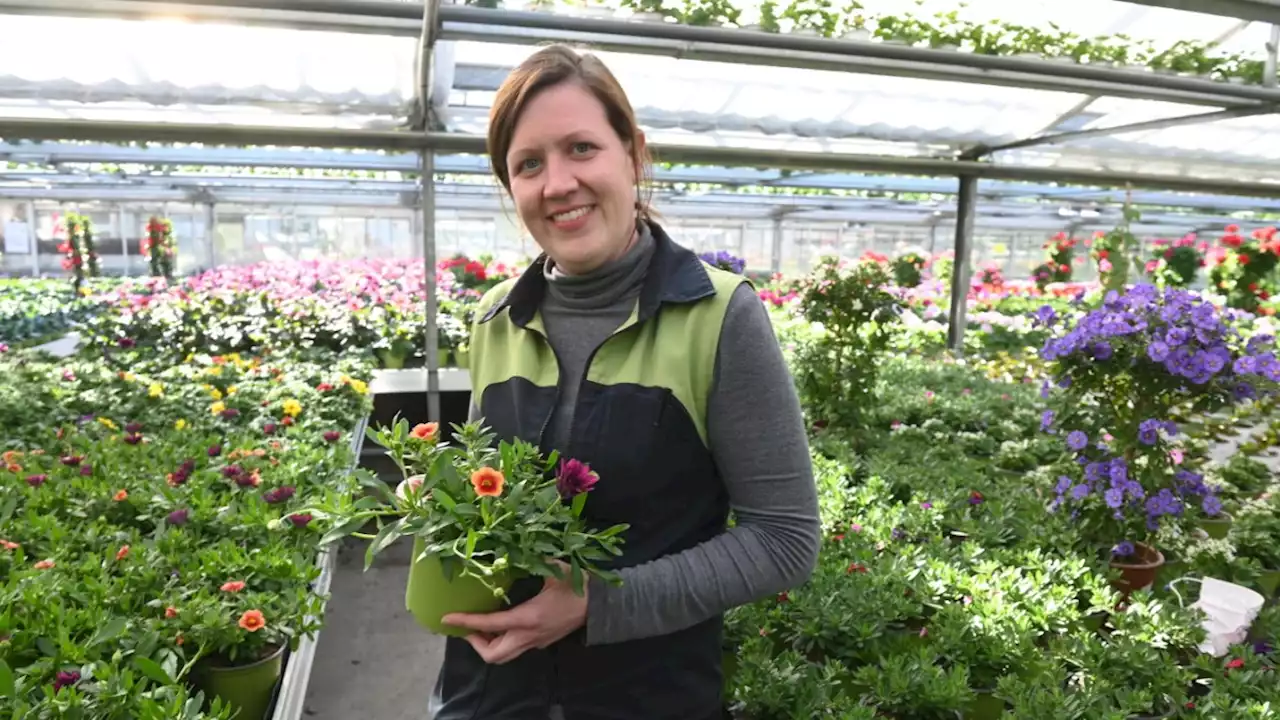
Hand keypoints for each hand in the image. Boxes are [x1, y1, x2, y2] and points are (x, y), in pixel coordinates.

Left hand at [441, 563, 588, 664]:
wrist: (601, 605)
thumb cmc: (577, 586)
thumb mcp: (552, 568)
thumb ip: (531, 559)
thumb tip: (512, 545)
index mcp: (527, 618)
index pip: (489, 624)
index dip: (466, 622)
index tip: (447, 619)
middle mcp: (528, 636)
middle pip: (493, 655)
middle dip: (475, 643)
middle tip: (468, 626)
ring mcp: (536, 643)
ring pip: (504, 655)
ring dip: (488, 644)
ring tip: (482, 625)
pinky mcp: (542, 643)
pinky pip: (515, 648)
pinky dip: (502, 640)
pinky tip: (503, 623)